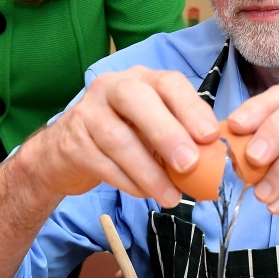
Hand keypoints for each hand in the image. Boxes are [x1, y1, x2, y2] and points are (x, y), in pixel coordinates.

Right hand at [25, 66, 218, 207]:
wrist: (65, 152)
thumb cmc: (124, 136)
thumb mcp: (153, 129)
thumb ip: (181, 137)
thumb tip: (213, 161)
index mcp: (142, 80)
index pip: (168, 83)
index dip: (190, 107)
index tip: (210, 136)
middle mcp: (112, 87)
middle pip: (136, 100)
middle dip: (166, 132)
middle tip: (189, 164)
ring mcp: (88, 112)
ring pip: (118, 139)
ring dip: (149, 172)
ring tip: (171, 197)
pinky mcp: (73, 142)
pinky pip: (104, 164)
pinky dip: (129, 183)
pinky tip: (146, 194)